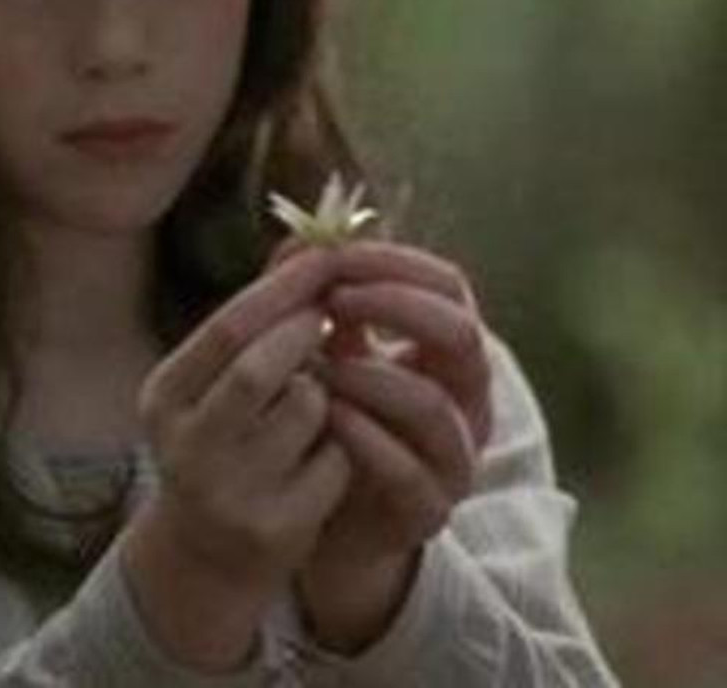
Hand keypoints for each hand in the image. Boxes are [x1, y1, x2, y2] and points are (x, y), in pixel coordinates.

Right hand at [123, 248, 351, 670]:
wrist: (207, 552)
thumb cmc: (220, 441)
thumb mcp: (214, 381)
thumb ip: (255, 317)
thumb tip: (303, 240)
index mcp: (163, 397)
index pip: (226, 328)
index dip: (283, 290)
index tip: (326, 262)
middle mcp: (185, 444)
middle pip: (260, 369)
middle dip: (307, 334)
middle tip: (334, 315)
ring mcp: (226, 490)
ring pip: (307, 410)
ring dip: (328, 394)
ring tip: (316, 400)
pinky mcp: (273, 528)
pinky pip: (335, 461)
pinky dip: (342, 446)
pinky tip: (324, 453)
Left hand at [298, 241, 490, 650]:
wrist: (331, 523)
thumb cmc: (333, 426)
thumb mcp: (327, 353)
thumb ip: (315, 298)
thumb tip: (298, 240)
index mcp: (446, 354)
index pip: (449, 287)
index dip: (395, 263)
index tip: (335, 258)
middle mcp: (464, 401)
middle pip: (460, 334)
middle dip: (393, 306)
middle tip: (332, 300)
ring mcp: (453, 458)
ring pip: (433, 403)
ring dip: (368, 373)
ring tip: (319, 362)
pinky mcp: (426, 509)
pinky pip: (406, 468)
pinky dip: (361, 434)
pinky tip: (323, 413)